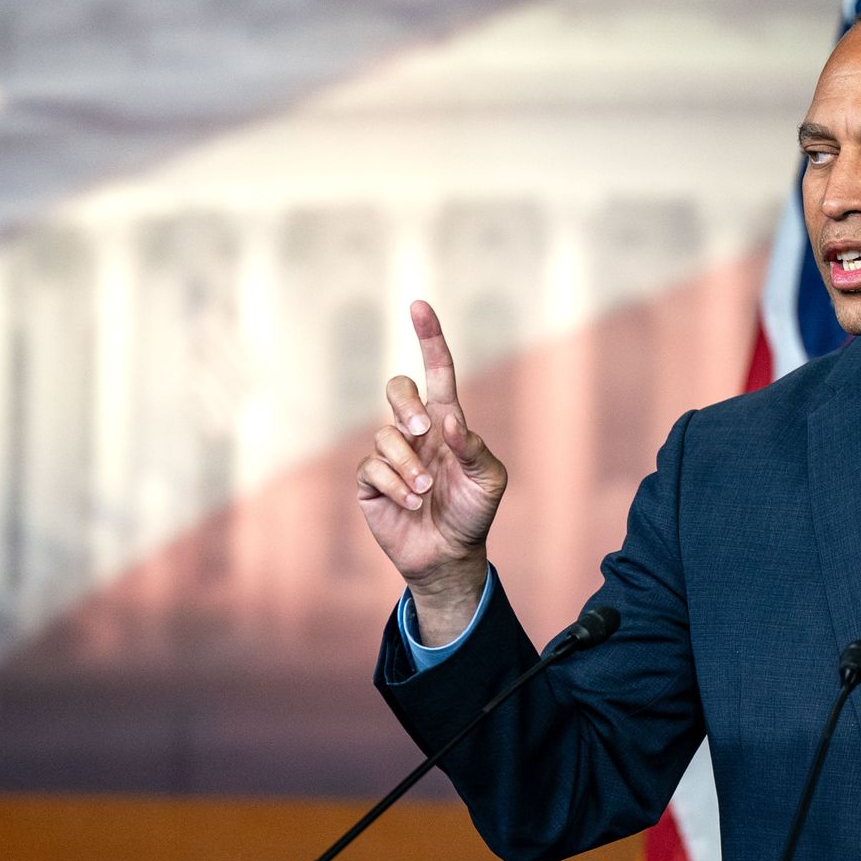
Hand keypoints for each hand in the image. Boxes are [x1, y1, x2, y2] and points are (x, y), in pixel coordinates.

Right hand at [356, 301, 506, 622]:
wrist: (449, 555)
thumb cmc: (473, 513)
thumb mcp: (489, 480)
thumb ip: (474, 449)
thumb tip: (448, 423)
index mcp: (447, 422)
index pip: (437, 371)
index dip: (429, 338)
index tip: (419, 305)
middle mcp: (415, 431)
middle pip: (397, 389)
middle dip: (405, 405)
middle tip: (423, 432)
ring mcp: (391, 455)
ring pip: (384, 436)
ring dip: (408, 465)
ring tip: (425, 493)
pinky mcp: (371, 482)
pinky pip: (372, 468)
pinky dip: (395, 485)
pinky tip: (411, 503)